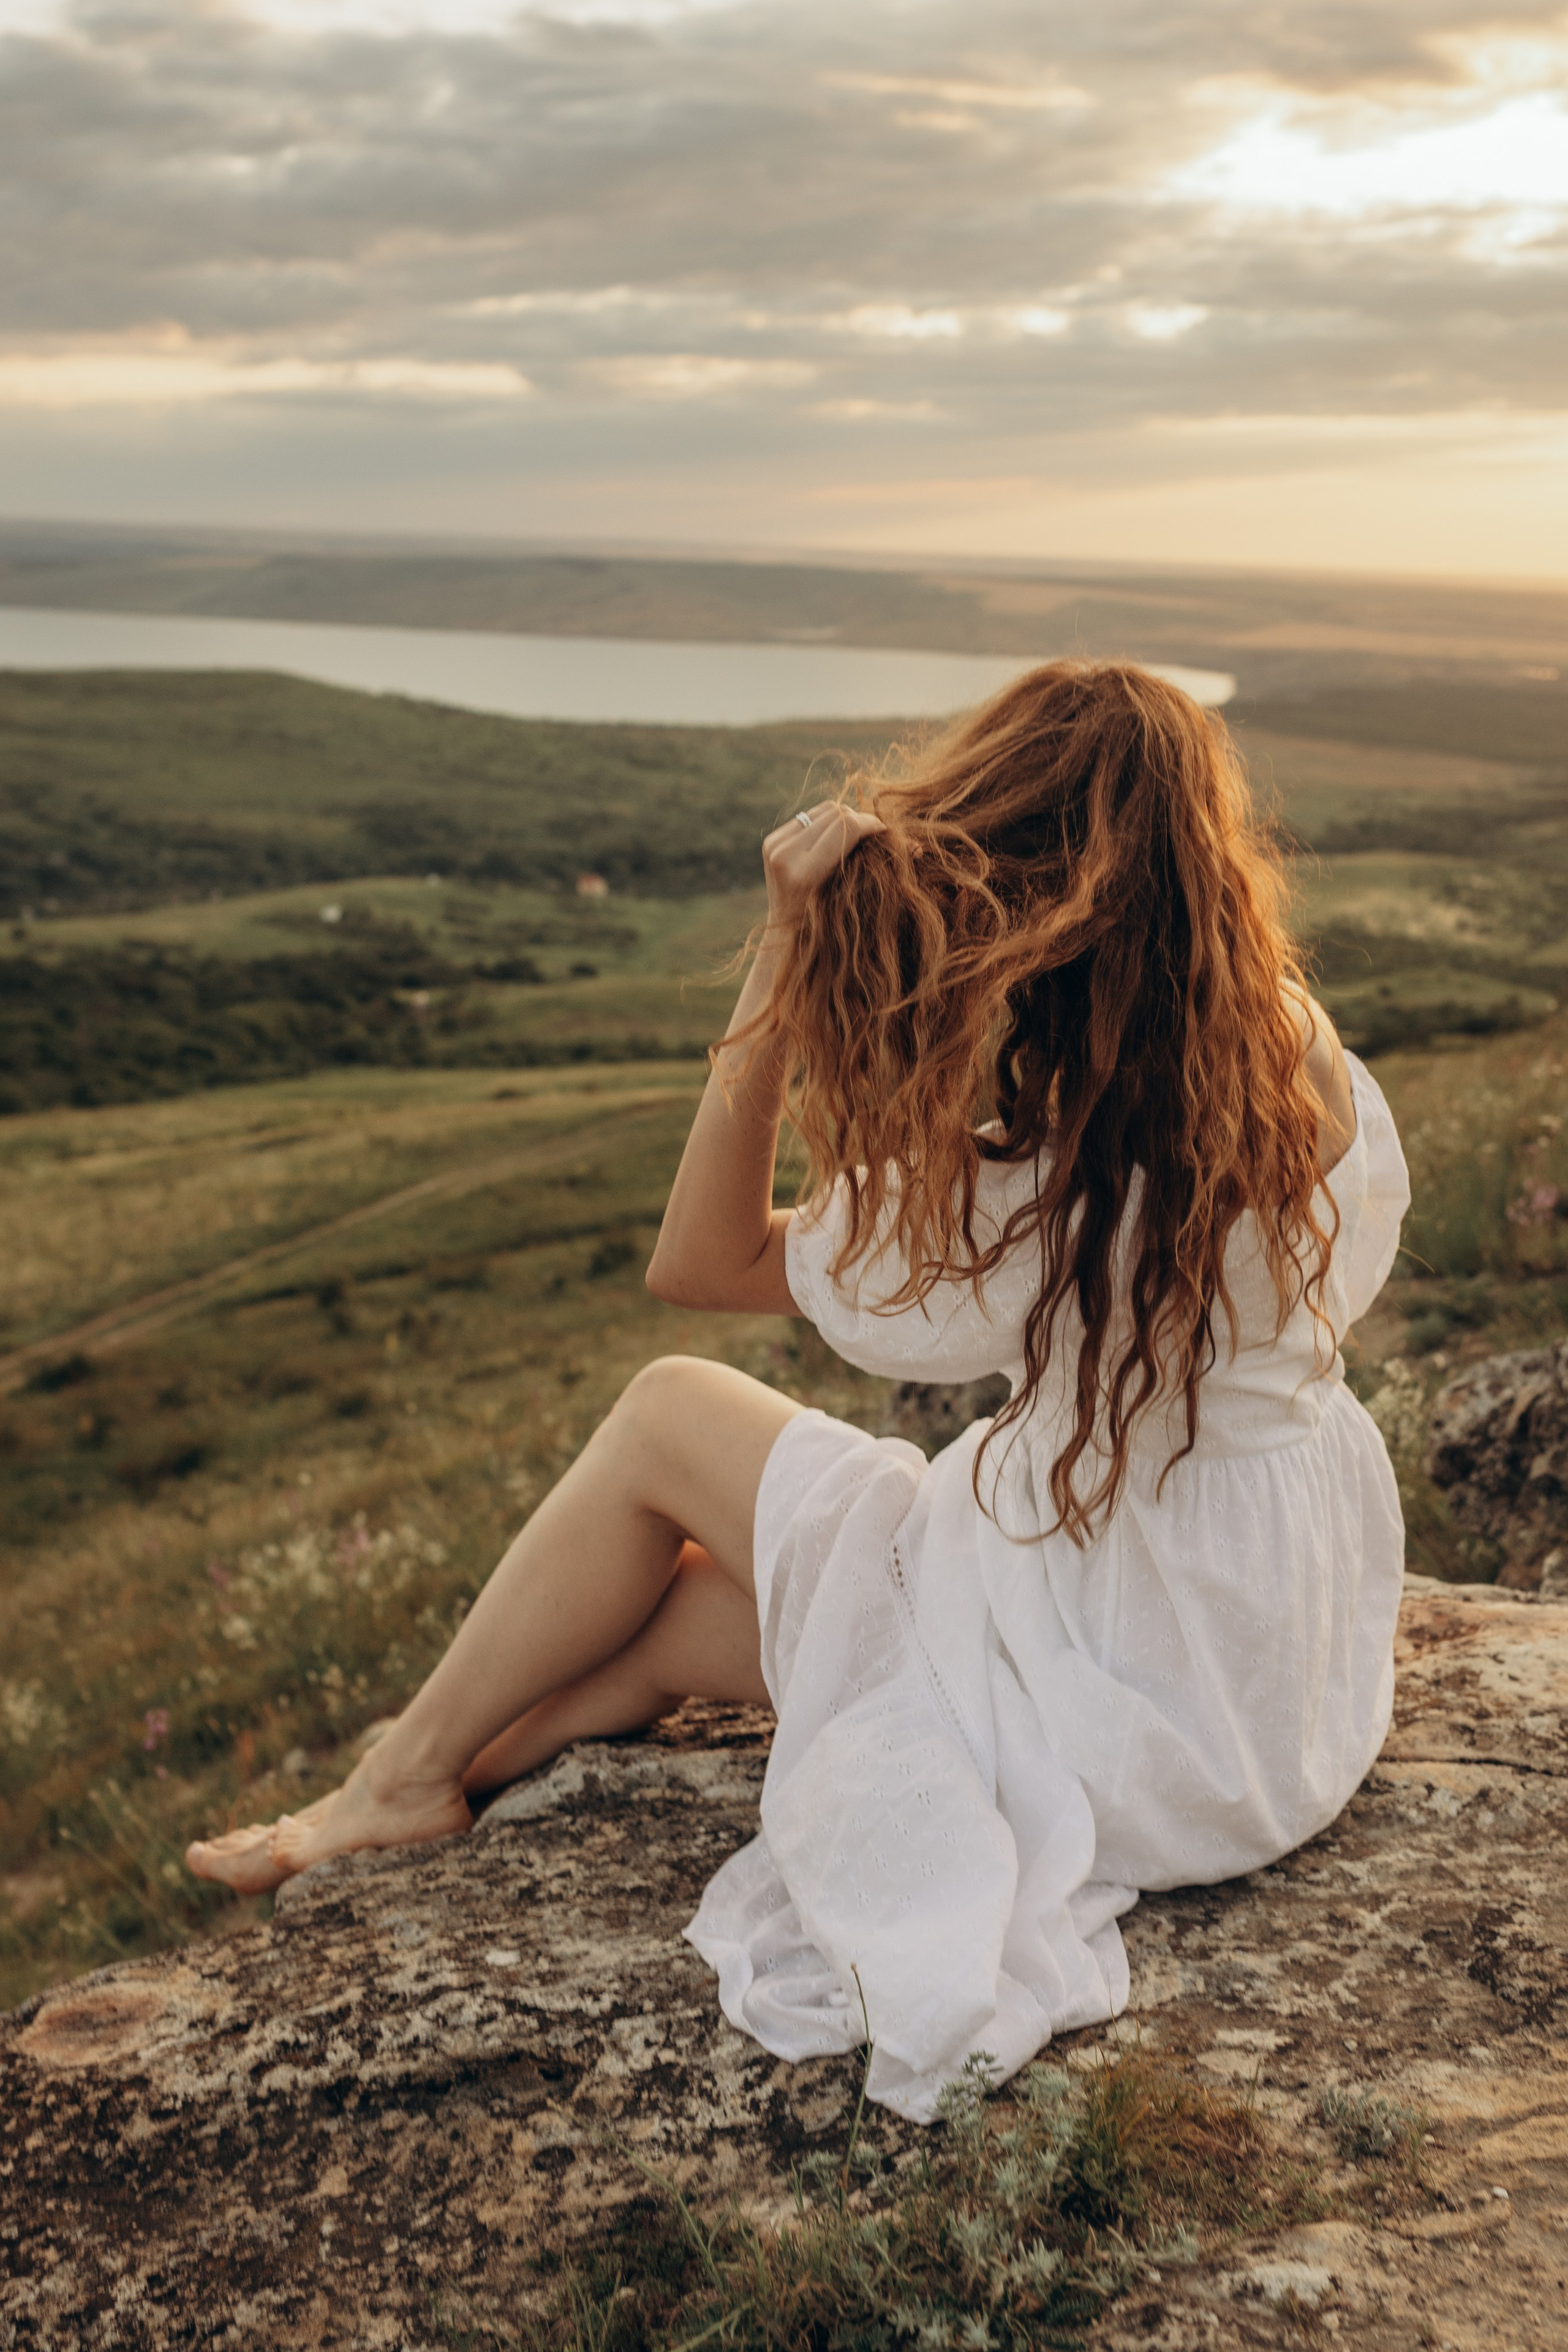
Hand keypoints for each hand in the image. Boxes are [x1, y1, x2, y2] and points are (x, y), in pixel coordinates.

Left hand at [759, 799, 885, 941]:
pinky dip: (828, 822)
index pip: (846, 827)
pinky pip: (810, 816)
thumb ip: (866, 861)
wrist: (786, 932)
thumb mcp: (850, 896)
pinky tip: (836, 836)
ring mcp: (775, 845)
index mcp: (804, 873)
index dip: (871, 824)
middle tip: (875, 833)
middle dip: (860, 819)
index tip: (885, 832)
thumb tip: (901, 837)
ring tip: (857, 834)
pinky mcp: (772, 840)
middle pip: (835, 813)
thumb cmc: (827, 922)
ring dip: (845, 818)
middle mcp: (784, 854)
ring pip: (824, 810)